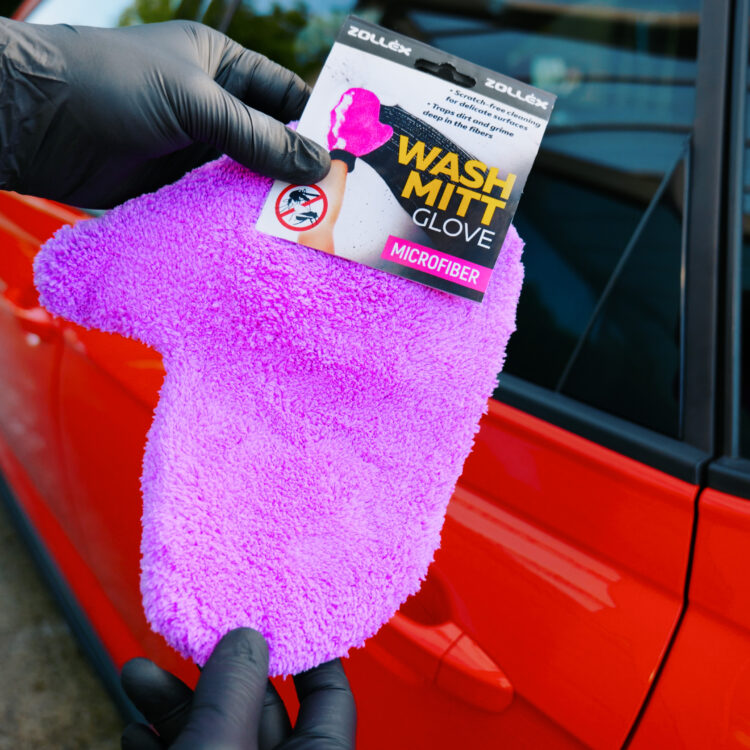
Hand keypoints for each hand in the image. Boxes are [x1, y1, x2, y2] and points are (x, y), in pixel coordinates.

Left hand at [0, 19, 329, 207]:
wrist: (35, 121)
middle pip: (271, 141)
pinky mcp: (176, 188)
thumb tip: (317, 163)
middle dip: (299, 168)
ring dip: (271, 199)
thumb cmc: (111, 83)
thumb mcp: (194, 101)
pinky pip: (218, 205)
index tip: (350, 155)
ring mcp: (195, 150)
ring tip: (309, 226)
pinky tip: (265, 236)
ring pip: (247, 177)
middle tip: (337, 201)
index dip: (317, 121)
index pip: (285, 94)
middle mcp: (214, 108)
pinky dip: (239, 220)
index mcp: (222, 67)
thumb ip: (256, 136)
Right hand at [120, 628, 356, 748]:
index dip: (308, 653)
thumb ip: (235, 693)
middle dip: (214, 673)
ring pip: (216, 732)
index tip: (281, 615)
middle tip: (189, 637)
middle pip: (258, 709)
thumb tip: (246, 638)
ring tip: (136, 675)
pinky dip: (162, 744)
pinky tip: (136, 732)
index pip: (330, 697)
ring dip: (174, 704)